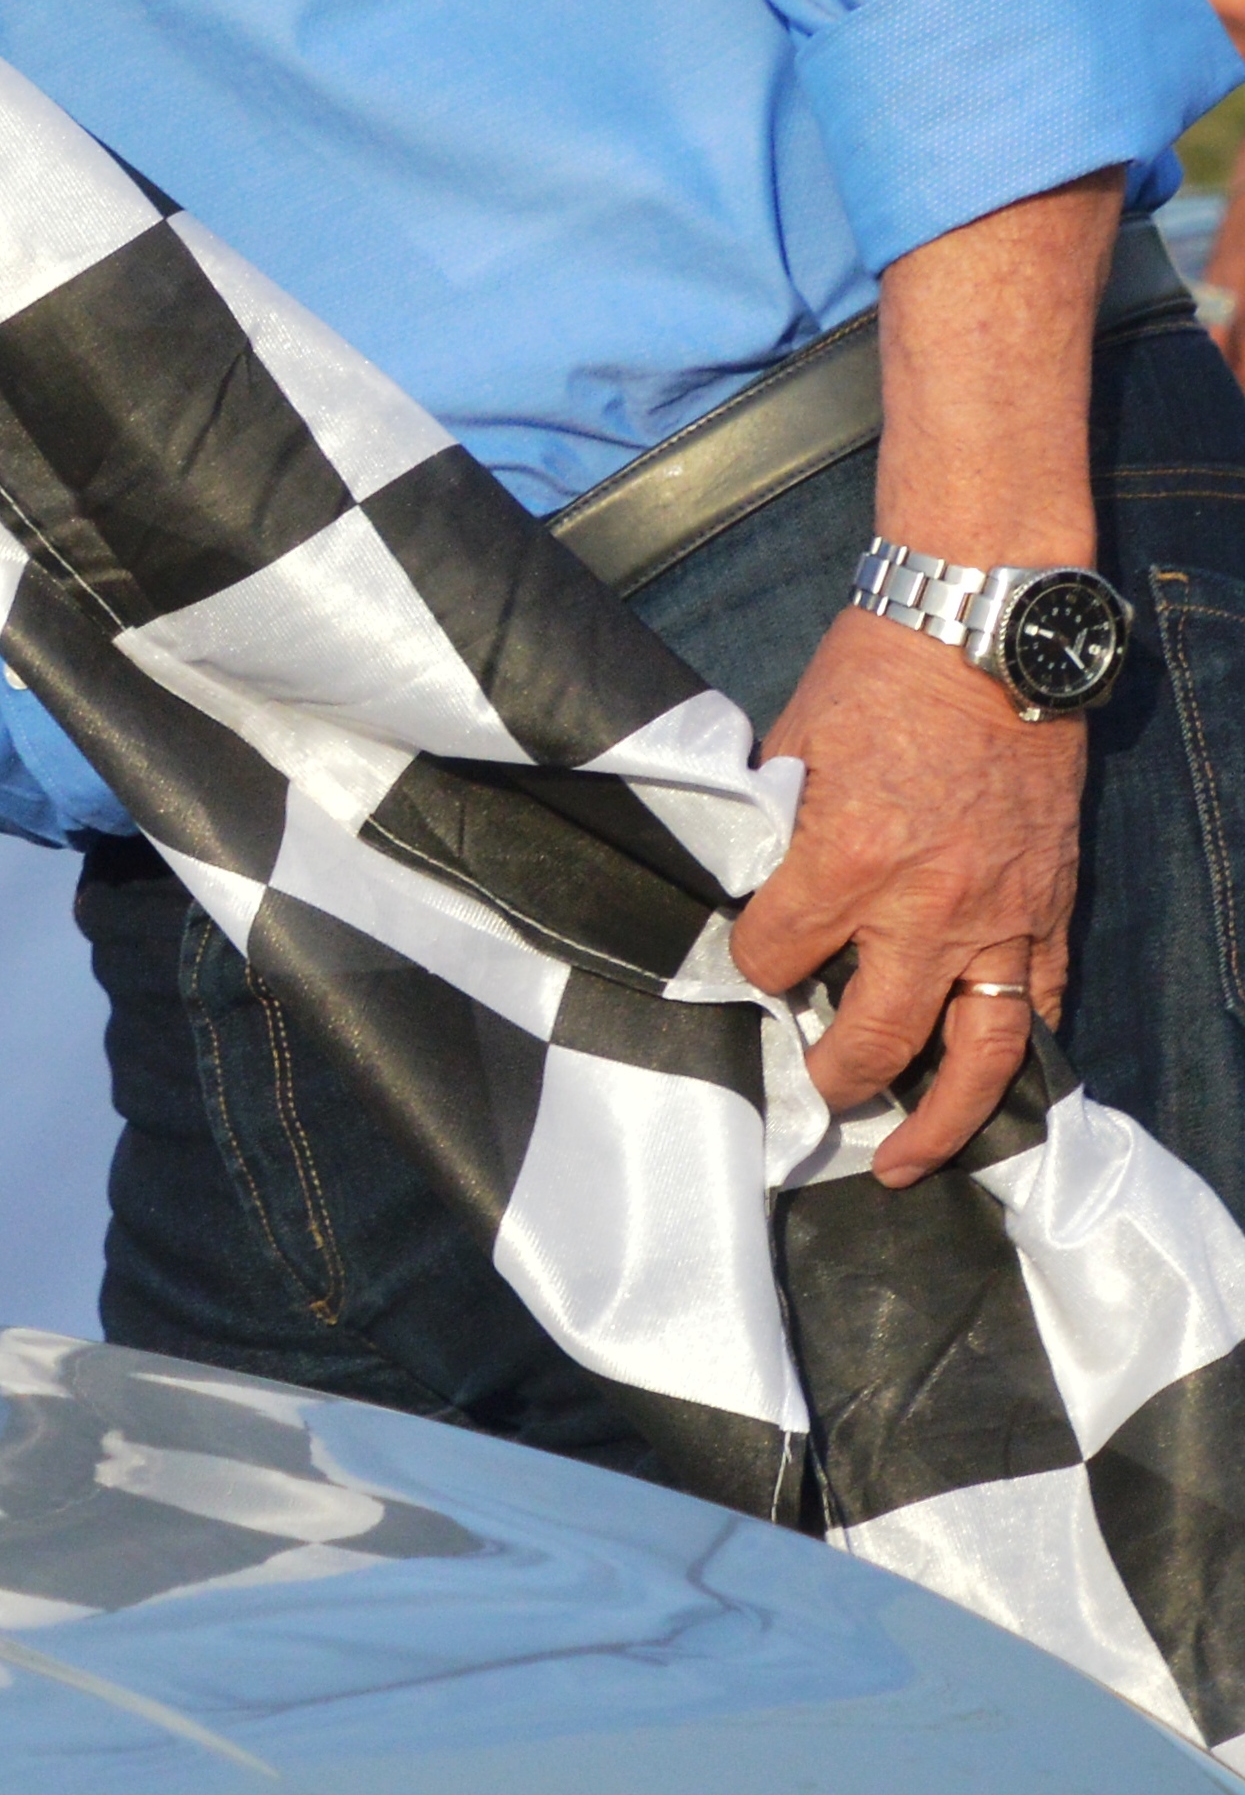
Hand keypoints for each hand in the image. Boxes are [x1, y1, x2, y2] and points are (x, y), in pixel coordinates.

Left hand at [726, 601, 1086, 1181]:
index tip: (743, 966)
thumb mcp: (792, 749)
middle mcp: (925, 905)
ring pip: (975, 1052)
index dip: (748, 966)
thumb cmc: (874, 676)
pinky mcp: (1052, 905)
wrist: (983, 633)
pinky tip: (990, 1086)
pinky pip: (1042, 1004)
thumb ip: (775, 831)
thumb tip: (747, 885)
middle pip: (871, 1033)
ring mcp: (999, 913)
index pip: (773, 955)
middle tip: (814, 1099)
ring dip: (940, 1119)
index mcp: (844, 859)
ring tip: (907, 1161)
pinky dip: (1018, 1051)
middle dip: (833, 1075)